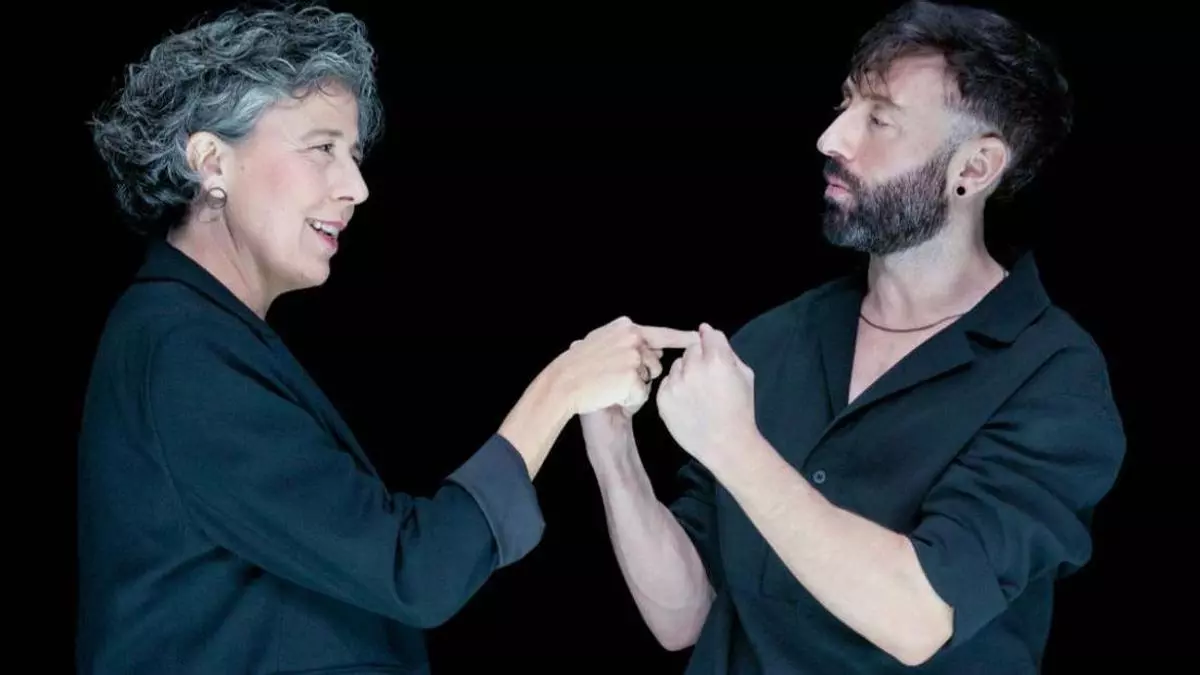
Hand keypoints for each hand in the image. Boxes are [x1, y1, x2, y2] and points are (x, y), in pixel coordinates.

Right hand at [556, 316, 697, 416]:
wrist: (564, 385)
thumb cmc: (580, 368)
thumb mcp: (601, 344)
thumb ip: (627, 342)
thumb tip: (655, 350)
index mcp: (626, 327)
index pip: (661, 333)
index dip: (681, 338)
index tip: (697, 339)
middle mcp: (632, 338)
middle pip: (656, 362)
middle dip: (644, 374)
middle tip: (616, 379)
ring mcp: (633, 357)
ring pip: (650, 378)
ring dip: (637, 387)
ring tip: (612, 387)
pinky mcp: (631, 377)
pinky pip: (642, 394)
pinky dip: (631, 400)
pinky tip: (613, 396)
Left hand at [656, 323, 757, 471]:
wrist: (725, 444)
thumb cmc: (740, 410)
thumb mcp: (745, 375)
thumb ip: (727, 350)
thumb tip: (707, 331)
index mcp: (717, 360)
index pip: (708, 334)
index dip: (712, 342)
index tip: (713, 351)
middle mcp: (693, 368)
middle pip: (691, 348)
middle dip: (699, 357)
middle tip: (708, 377)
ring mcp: (675, 383)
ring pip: (677, 364)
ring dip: (685, 372)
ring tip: (698, 392)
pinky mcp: (663, 398)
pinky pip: (667, 382)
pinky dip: (675, 387)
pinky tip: (687, 402)